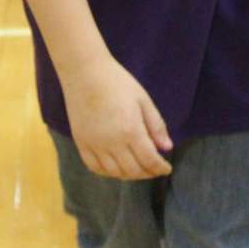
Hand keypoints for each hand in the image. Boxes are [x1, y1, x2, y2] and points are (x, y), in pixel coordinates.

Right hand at [62, 55, 172, 179]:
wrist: (85, 72)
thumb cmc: (117, 82)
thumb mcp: (143, 100)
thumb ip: (156, 125)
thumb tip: (167, 148)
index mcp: (130, 130)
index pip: (149, 160)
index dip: (160, 168)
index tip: (167, 168)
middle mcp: (112, 143)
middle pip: (133, 170)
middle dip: (147, 173)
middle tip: (154, 170)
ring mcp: (94, 145)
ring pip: (114, 172)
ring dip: (129, 175)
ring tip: (138, 169)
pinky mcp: (81, 143)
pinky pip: (94, 167)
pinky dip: (108, 173)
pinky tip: (116, 168)